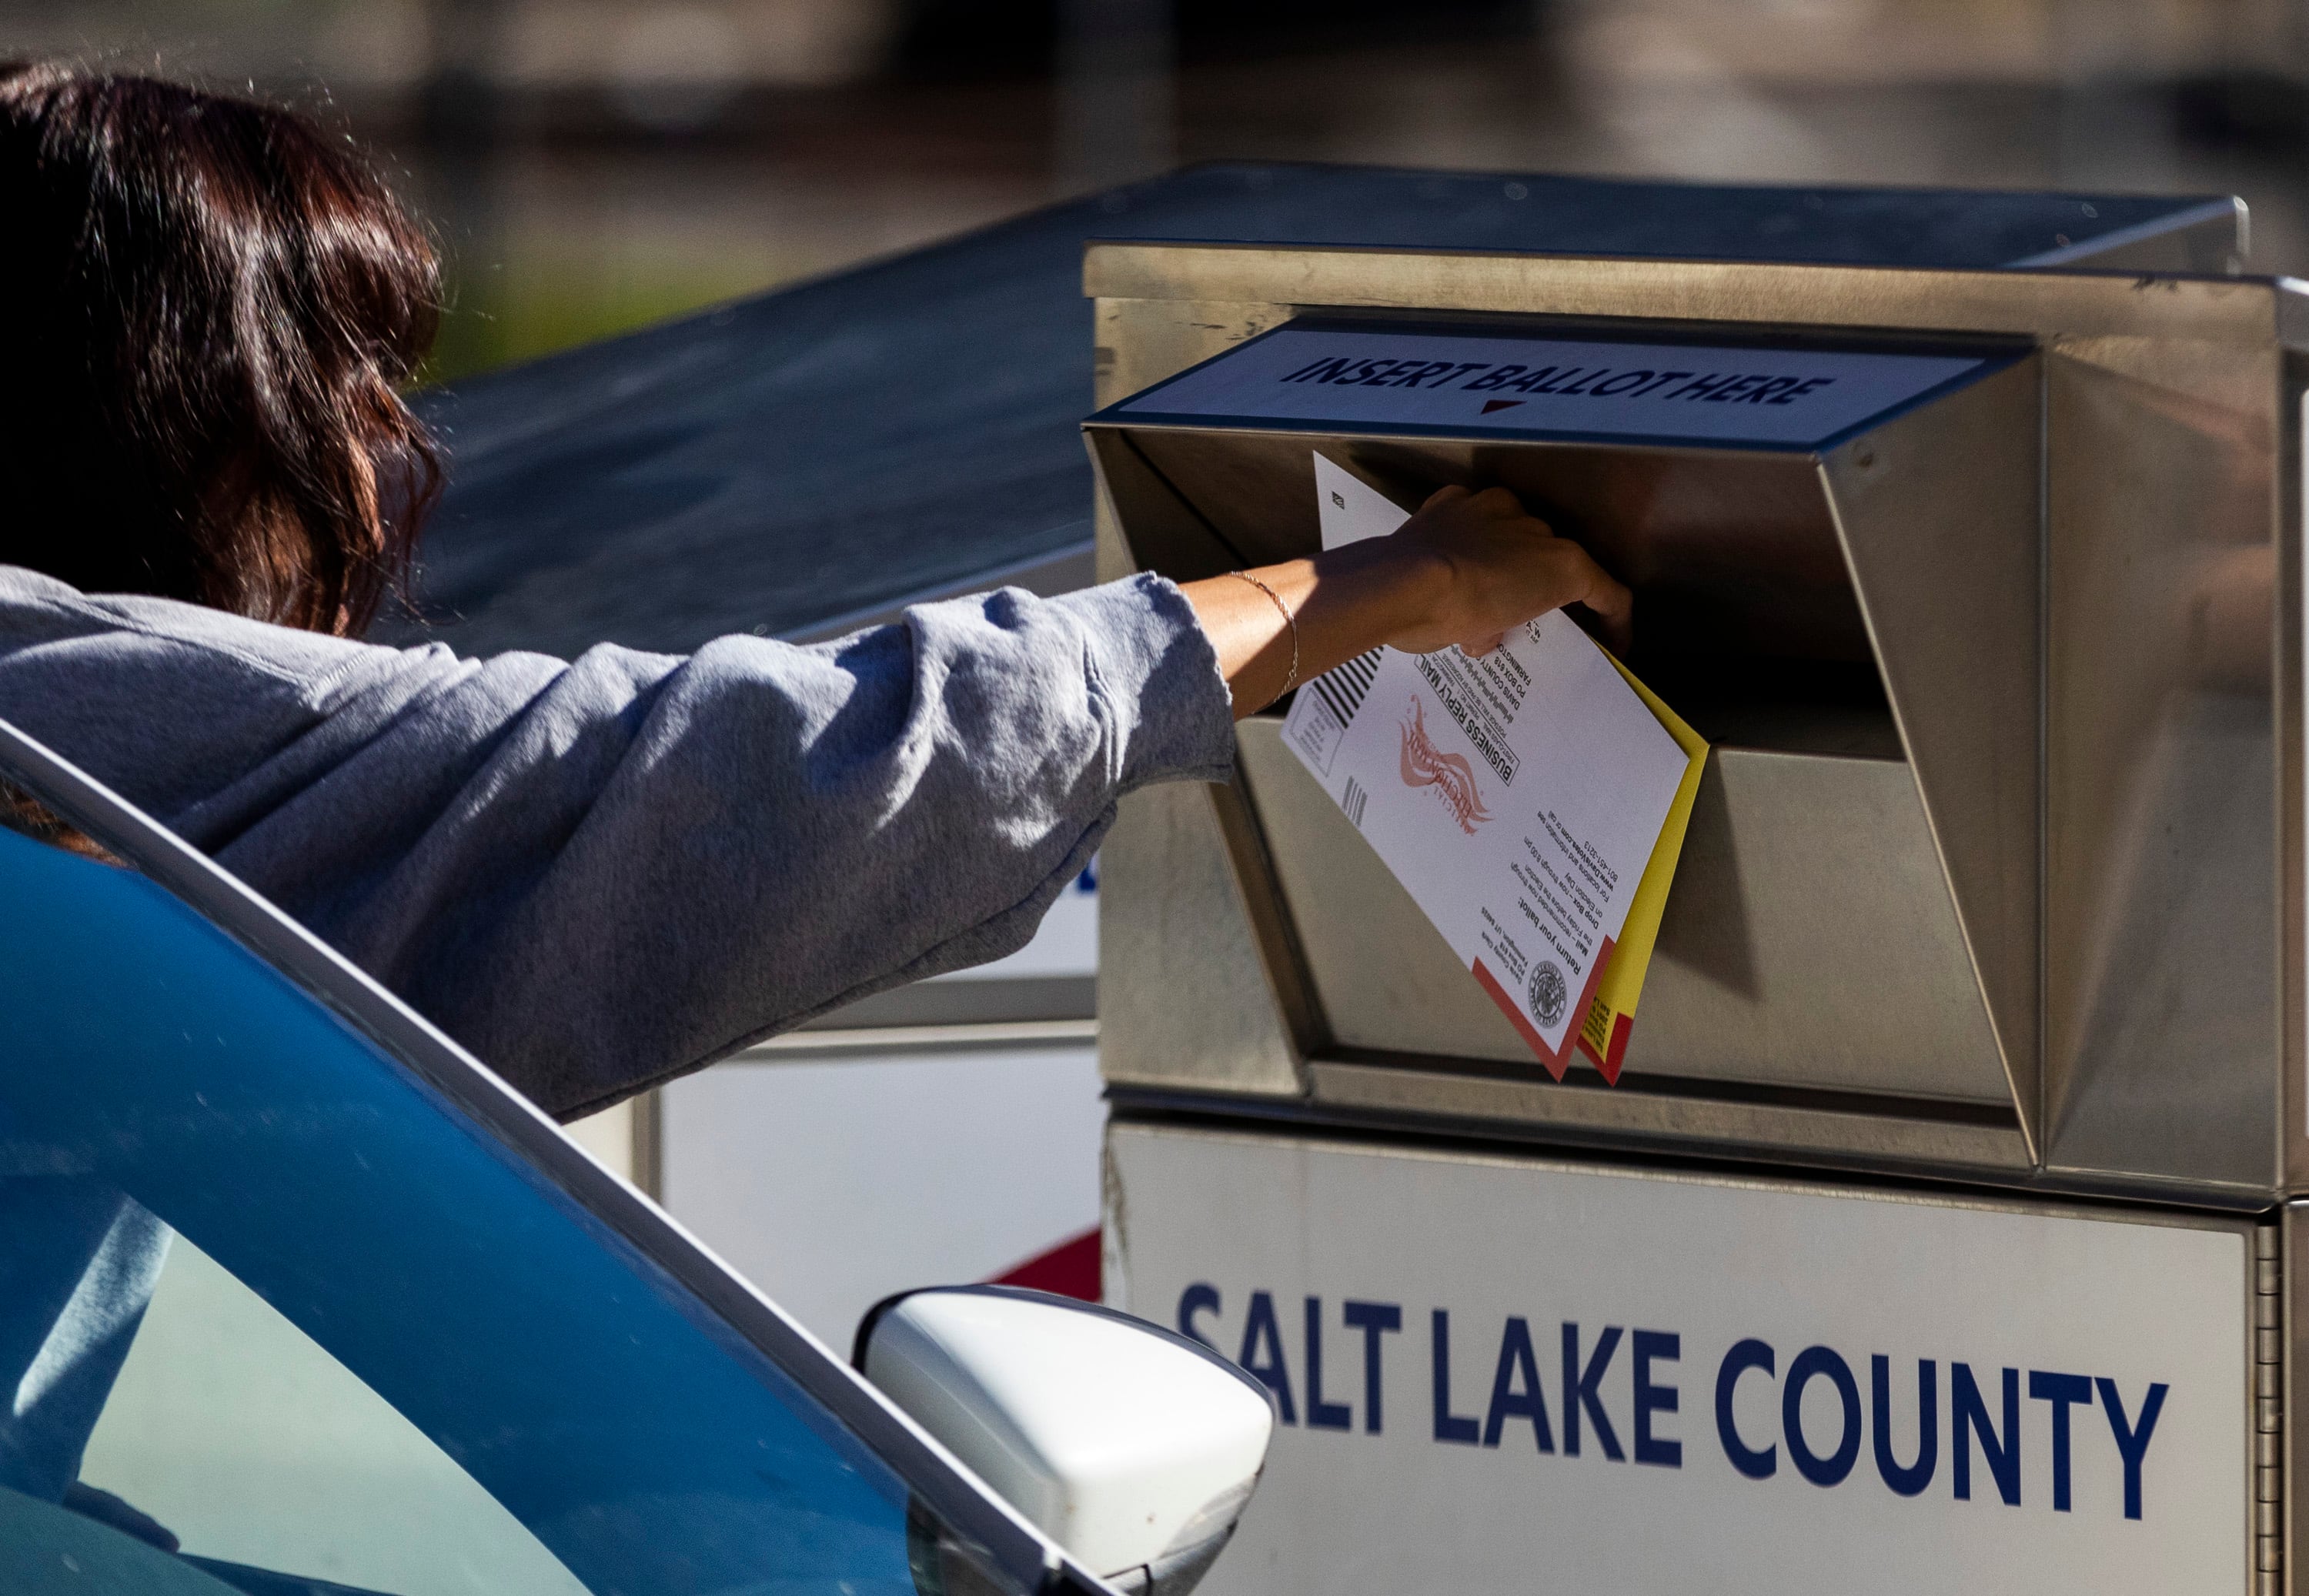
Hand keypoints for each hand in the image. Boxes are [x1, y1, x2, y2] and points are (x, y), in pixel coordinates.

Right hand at [1181, 483, 1631, 716]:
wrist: (1408, 584)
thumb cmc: (1390, 592)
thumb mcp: (1406, 594)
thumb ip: (1431, 602)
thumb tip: (1457, 631)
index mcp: (1458, 509)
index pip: (1489, 530)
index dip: (1493, 567)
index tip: (1489, 593)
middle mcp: (1502, 510)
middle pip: (1526, 546)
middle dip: (1520, 585)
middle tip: (1514, 624)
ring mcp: (1535, 536)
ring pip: (1558, 566)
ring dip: (1553, 601)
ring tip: (1562, 636)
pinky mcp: (1567, 567)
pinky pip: (1606, 592)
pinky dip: (1614, 618)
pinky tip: (1619, 646)